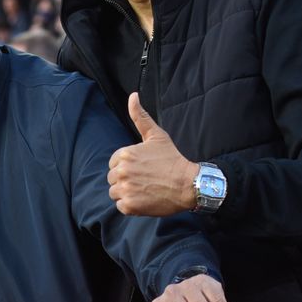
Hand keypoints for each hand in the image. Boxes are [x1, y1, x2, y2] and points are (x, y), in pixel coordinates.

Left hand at [108, 94, 198, 216]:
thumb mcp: (156, 136)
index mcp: (124, 154)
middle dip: (126, 180)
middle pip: (113, 178)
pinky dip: (131, 205)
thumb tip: (132, 95)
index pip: (114, 164)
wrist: (188, 184)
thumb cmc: (172, 159)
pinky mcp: (129, 206)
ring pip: (115, 192)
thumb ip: (140, 117)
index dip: (128, 167)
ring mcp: (125, 189)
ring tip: (145, 189)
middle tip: (146, 180)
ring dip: (127, 193)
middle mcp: (121, 171)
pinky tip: (145, 199)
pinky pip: (120, 206)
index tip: (143, 168)